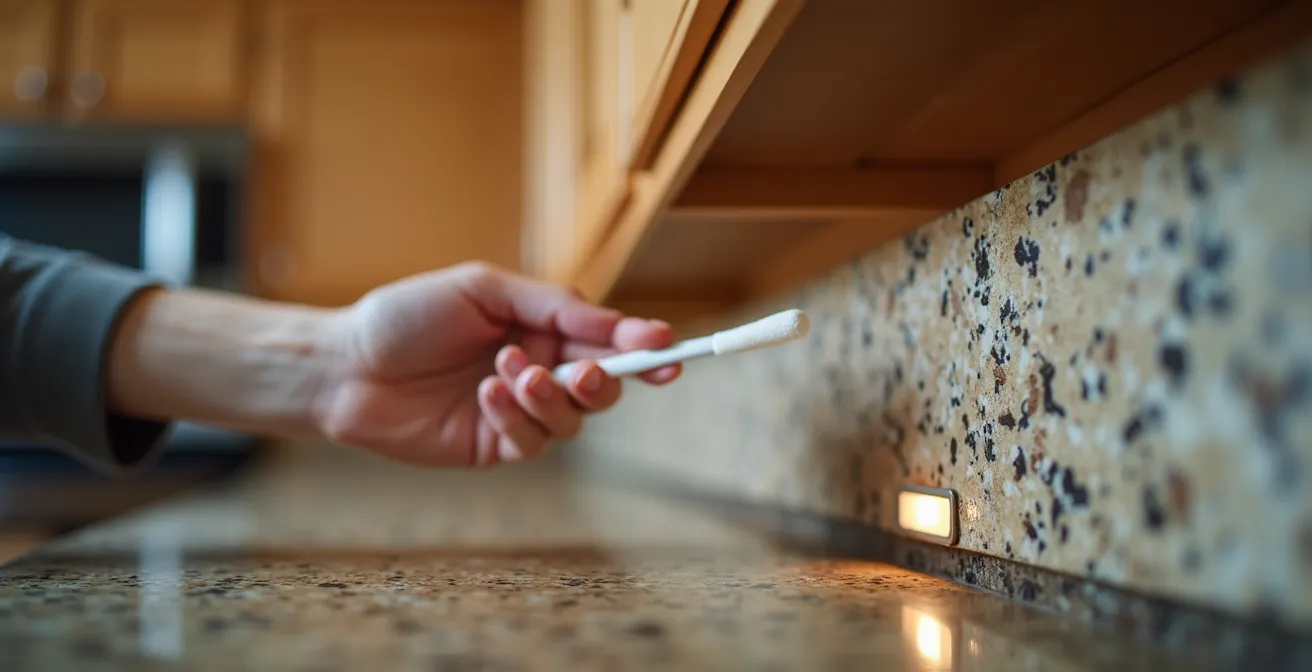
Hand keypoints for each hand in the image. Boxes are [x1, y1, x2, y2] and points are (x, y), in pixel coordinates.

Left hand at [313, 262, 679, 466]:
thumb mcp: (486, 289)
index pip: (607, 339)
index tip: (667, 348)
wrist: (346, 365)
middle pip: (603, 385)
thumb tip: (620, 323)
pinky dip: (517, 417)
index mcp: (541, 328)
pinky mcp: (495, 446)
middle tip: (584, 374)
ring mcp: (519, 412)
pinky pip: (532, 441)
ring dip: (549, 397)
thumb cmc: (409, 316)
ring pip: (572, 418)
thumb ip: (554, 306)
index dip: (642, 345)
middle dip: (605, 380)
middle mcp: (539, 370)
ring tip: (508, 373)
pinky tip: (486, 395)